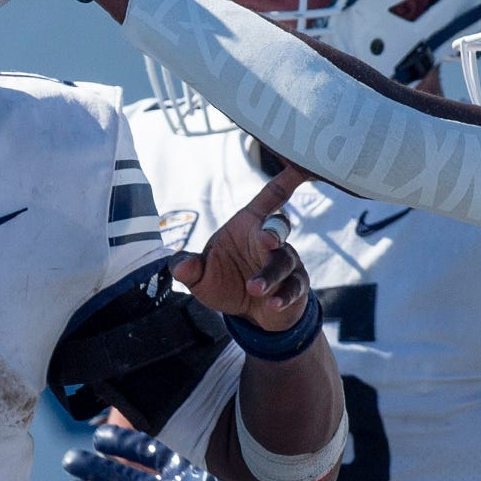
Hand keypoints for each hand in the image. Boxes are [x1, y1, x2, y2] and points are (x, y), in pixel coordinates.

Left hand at [171, 167, 311, 331]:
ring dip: (269, 275)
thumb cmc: (225, 282)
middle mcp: (270, 240)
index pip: (270, 198)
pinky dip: (283, 295)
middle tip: (267, 240)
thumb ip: (189, 268)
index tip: (300, 165)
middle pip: (279, 228)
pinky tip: (272, 303)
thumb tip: (180, 267)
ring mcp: (286, 262)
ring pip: (283, 262)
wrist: (248, 314)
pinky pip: (294, 287)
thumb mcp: (200, 277)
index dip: (285, 181)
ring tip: (253, 288)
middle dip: (274, 231)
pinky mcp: (296, 286)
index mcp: (250, 226)